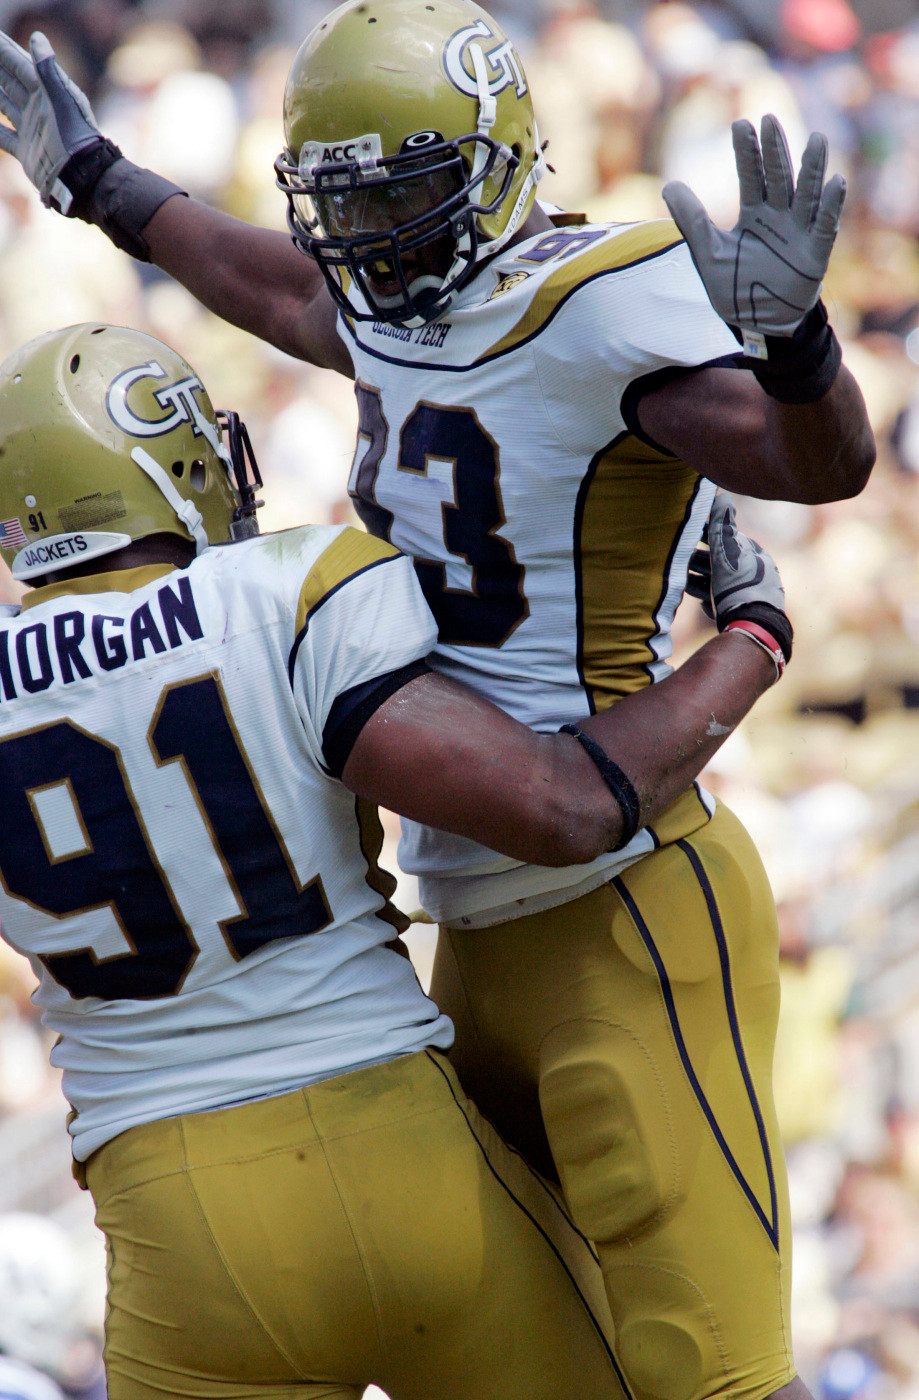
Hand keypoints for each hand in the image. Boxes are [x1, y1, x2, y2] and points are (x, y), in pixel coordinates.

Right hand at [0, 30, 103, 212]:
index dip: (5, 49)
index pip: (20, 65)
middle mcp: (38, 108)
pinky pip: (3, 136)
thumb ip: (48, 70)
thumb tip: (37, 37)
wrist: (81, 178)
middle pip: (10, 81)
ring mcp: (31, 129)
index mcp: (47, 93)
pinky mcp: (26, 151)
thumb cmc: (75, 137)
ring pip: (4, 105)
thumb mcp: (62, 100)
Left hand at [662, 114, 845, 341]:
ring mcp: (799, 233)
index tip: (740, 124)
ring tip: (816, 139)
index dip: (747, 153)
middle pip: (778, 177)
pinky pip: (825, 226)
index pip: (751, 177)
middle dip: (774, 151)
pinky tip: (836, 183)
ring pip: (807, 194)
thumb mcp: (708, 254)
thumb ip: (692, 221)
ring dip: (811, 169)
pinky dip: (831, 206)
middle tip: (769, 120)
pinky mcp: (815, 254)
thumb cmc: (735, 288)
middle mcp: (779, 217)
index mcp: (754, 215)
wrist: (757, 324)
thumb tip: (669, 185)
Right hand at [686, 492, 791, 666]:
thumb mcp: (726, 550)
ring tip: (681, 582)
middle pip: (721, 563)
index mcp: (753, 555)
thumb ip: (720, 525)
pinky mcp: (743, 614)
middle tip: (678, 560)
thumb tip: (721, 496)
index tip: (687, 533)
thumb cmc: (739, 584)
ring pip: (720, 584)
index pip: (727, 539)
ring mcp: (750, 595)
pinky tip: (703, 603)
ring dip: (699, 581)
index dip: (705, 535)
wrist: (752, 625)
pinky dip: (711, 599)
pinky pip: (724, 603)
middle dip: (698, 561)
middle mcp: (755, 574)